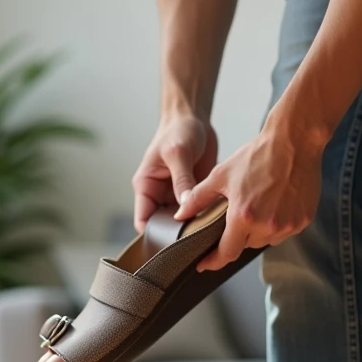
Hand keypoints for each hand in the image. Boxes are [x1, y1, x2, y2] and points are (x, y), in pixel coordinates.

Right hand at [133, 114, 217, 232]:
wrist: (194, 118)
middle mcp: (159, 195)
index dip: (155, 234)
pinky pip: (199, 212)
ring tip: (209, 231)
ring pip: (183, 222)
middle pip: (165, 225)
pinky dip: (207, 217)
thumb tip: (186, 206)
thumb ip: (182, 180)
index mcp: (146, 187)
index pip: (144, 221)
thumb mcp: (178, 154)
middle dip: (179, 234)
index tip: (173, 243)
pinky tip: (218, 221)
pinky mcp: (194, 194)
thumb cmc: (178, 130)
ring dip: (195, 226)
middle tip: (197, 240)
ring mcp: (177, 196)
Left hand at [175, 122, 324, 271]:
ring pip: (265, 240)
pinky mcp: (302, 221)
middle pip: (246, 245)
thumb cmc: (258, 155)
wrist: (294, 142)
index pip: (226, 252)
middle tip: (237, 214)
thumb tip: (180, 215)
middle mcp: (267, 225)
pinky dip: (276, 224)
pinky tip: (275, 203)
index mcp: (243, 216)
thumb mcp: (221, 175)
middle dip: (238, 235)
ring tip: (258, 204)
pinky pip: (284, 232)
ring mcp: (287, 225)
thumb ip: (198, 198)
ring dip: (258, 231)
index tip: (205, 264)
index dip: (214, 261)